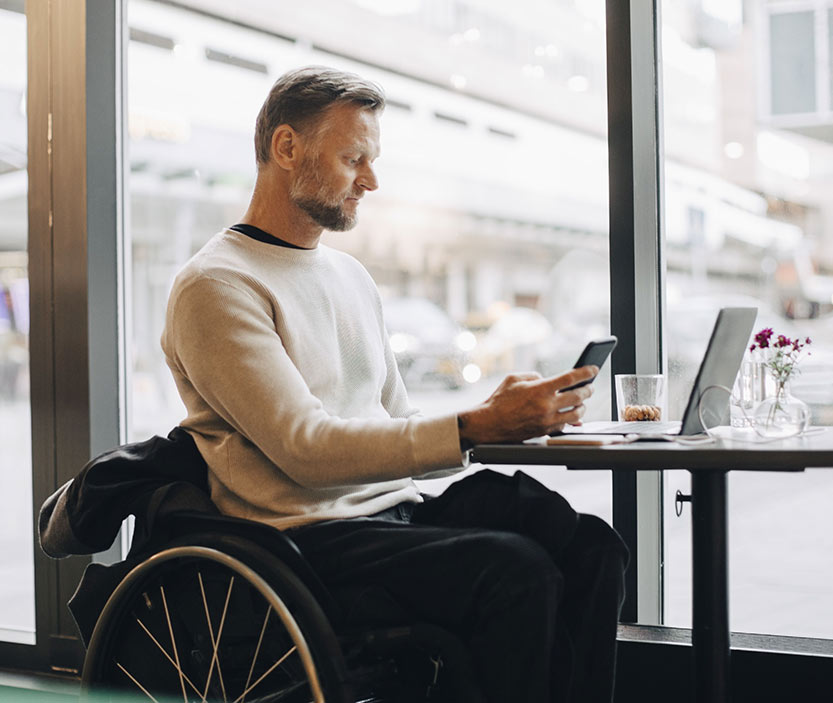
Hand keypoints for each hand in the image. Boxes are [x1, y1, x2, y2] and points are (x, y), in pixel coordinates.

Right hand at [457, 366, 597, 445]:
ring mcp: (547, 420)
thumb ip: (533, 376)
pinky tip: (572, 415)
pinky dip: (571, 419)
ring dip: (582, 406)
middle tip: (590, 387)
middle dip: (588, 390)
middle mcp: (546, 406)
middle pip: (579, 396)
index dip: (586, 372)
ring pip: (577, 414)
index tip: (594, 369)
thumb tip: (546, 380)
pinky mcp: (545, 431)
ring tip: (581, 401)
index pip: (570, 378)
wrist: (489, 424)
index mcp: (539, 389)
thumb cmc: (499, 400)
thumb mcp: (514, 379)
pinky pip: (566, 425)